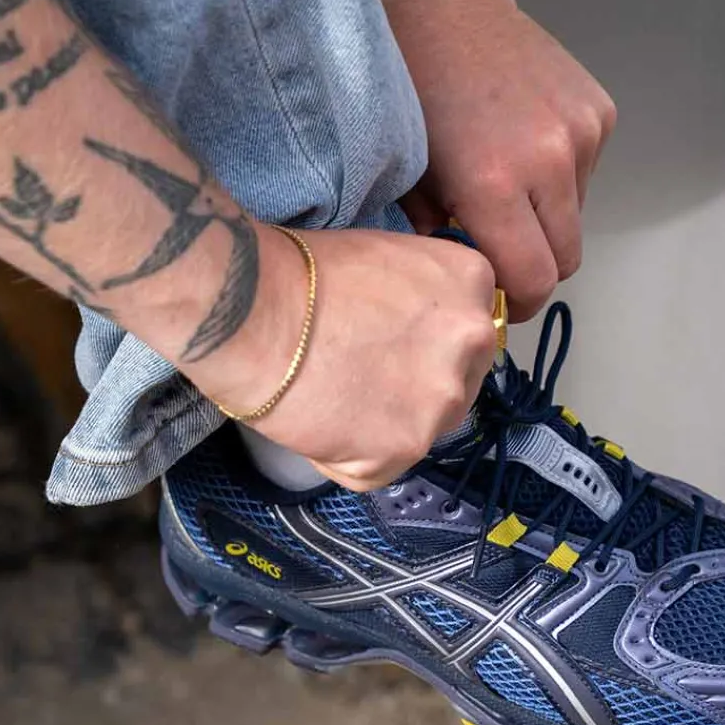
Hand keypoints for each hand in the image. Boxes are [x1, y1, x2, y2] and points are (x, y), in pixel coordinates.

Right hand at [193, 227, 496, 491]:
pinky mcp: (403, 449)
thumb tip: (419, 329)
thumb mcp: (389, 258)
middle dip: (414, 386)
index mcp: (472, 282)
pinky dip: (348, 456)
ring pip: (422, 428)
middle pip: (456, 382)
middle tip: (359, 374)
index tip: (390, 343)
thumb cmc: (301, 274)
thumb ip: (425, 295)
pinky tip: (318, 423)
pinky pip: (379, 466)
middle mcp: (472, 341)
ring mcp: (442, 399)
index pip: (469, 329)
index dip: (426, 342)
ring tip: (331, 396)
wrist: (252, 312)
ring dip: (383, 424)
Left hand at [385, 0, 616, 319]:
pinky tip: (525, 143)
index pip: (535, 280)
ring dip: (548, 216)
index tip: (500, 296)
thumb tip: (469, 271)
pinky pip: (587, 173)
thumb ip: (444, 235)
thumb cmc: (414, 90)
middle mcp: (551, 162)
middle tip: (503, 251)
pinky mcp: (600, 111)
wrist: (445, 4)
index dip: (518, 301)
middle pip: (567, 259)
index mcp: (496, 185)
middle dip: (536, 267)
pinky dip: (560, 175)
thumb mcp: (413, 175)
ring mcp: (583, 134)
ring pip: (578, 216)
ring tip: (508, 181)